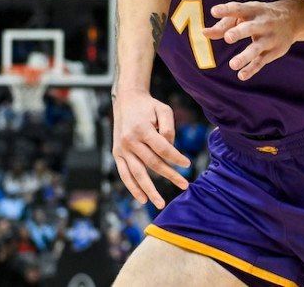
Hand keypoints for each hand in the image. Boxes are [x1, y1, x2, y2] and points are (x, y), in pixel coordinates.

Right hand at [112, 91, 189, 206]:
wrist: (126, 100)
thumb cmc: (148, 106)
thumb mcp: (163, 110)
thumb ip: (169, 128)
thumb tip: (171, 148)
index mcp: (142, 129)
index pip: (162, 148)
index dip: (176, 158)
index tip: (187, 164)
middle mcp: (130, 141)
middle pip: (152, 163)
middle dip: (170, 175)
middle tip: (185, 185)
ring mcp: (121, 149)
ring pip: (137, 174)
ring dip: (150, 190)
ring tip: (161, 203)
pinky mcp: (116, 154)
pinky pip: (124, 174)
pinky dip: (132, 188)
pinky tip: (142, 198)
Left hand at [203, 1, 296, 79]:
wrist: (291, 19)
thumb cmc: (258, 16)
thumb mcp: (244, 15)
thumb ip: (224, 24)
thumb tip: (204, 33)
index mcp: (252, 10)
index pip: (238, 8)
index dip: (226, 10)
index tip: (213, 11)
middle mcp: (262, 23)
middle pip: (250, 28)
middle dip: (239, 32)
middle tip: (228, 37)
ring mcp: (269, 38)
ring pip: (257, 48)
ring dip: (245, 56)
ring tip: (232, 65)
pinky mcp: (273, 52)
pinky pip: (261, 61)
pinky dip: (252, 69)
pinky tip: (241, 75)